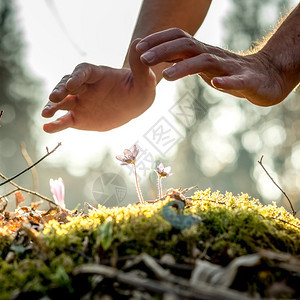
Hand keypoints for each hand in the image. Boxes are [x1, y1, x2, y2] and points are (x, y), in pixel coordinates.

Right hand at [42, 39, 155, 132]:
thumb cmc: (140, 89)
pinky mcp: (79, 117)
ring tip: (45, 114)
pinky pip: (65, 121)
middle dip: (60, 90)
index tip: (72, 84)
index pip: (84, 72)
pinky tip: (46, 128)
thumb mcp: (145, 80)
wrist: (134, 104)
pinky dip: (55, 124)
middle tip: (54, 98)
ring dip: (52, 107)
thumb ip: (140, 66)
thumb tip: (139, 43)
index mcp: (98, 75)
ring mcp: (80, 102)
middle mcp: (85, 87)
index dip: (77, 77)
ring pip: (62, 103)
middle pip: (68, 85)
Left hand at [136, 28, 286, 105]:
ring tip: (167, 77)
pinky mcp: (246, 80)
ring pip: (205, 61)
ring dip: (184, 67)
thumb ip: (183, 60)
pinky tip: (215, 84)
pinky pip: (236, 79)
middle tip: (143, 60)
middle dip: (163, 50)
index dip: (158, 41)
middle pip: (186, 46)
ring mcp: (229, 66)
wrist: (264, 78)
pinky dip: (226, 81)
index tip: (138, 49)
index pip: (177, 40)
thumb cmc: (228, 72)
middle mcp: (212, 55)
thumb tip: (159, 58)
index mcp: (201, 52)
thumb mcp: (201, 65)